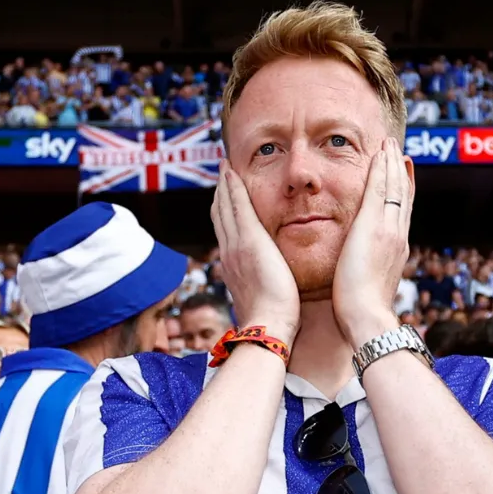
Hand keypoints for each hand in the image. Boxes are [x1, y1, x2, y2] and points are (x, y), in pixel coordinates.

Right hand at [212, 168, 298, 344]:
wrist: (268, 325)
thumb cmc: (273, 320)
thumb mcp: (264, 299)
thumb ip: (263, 287)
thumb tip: (269, 287)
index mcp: (232, 267)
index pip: (226, 234)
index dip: (224, 214)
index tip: (225, 199)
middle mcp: (228, 253)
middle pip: (219, 216)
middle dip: (220, 194)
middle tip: (222, 175)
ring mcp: (235, 245)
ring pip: (224, 207)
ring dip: (224, 185)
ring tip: (225, 168)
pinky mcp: (248, 239)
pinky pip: (237, 205)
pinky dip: (232, 186)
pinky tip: (231, 171)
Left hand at [333, 139, 411, 348]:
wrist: (367, 318)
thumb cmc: (362, 312)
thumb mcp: (370, 287)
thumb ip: (369, 273)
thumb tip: (364, 274)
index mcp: (396, 250)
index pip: (401, 214)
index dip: (403, 192)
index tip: (402, 174)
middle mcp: (397, 236)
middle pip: (403, 196)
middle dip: (401, 172)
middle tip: (399, 151)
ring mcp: (388, 229)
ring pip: (394, 188)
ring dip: (392, 163)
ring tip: (390, 144)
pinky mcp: (374, 225)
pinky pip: (379, 189)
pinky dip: (382, 170)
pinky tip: (380, 154)